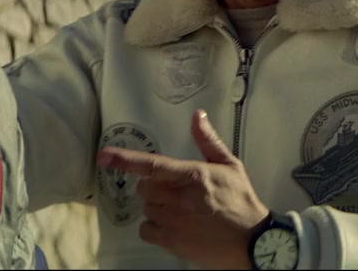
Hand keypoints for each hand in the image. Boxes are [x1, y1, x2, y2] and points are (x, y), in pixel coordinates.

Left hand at [97, 110, 269, 269]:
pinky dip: (154, 227)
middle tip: (173, 189)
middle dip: (153, 186)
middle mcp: (179, 198)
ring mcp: (174, 222)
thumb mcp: (230, 166)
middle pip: (144, 188)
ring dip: (155, 206)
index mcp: (192, 175)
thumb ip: (208, 141)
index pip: (152, 165)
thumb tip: (196, 116)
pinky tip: (171, 225)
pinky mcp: (172, 242)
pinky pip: (146, 230)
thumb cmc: (241, 201)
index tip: (103, 156)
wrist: (253, 242)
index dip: (125, 159)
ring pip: (146, 208)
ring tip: (178, 208)